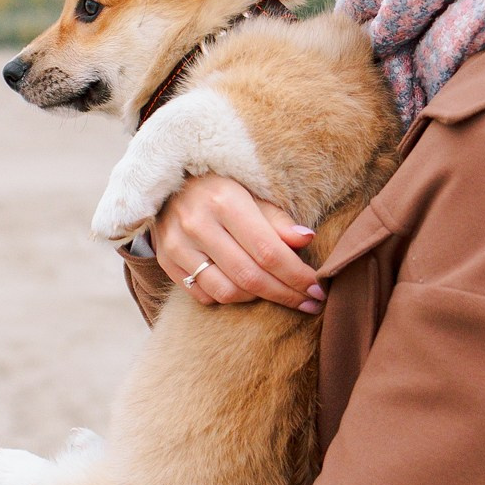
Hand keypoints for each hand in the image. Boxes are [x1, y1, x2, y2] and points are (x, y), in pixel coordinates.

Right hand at [151, 175, 324, 312]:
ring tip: (276, 292)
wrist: (168, 182)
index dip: (296, 276)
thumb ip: (277, 219)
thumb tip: (307, 239)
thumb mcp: (251, 191)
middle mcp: (198, 224)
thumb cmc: (220, 185)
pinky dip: (229, 297)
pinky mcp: (166, 261)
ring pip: (226, 292)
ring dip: (258, 298)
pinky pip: (204, 294)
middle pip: (250, 276)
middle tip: (310, 303)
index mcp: (224, 201)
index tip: (318, 289)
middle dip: (285, 294)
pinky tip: (246, 289)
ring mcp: (177, 245)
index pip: (268, 252)